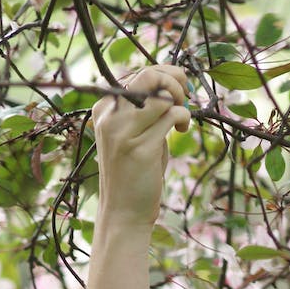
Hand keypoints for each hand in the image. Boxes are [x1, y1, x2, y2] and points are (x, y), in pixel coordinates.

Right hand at [91, 64, 190, 226]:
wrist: (123, 213)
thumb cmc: (133, 173)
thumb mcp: (133, 135)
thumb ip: (145, 110)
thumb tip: (170, 82)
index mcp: (104, 109)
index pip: (136, 75)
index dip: (162, 75)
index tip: (178, 90)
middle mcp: (110, 116)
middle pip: (147, 76)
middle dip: (173, 78)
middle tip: (185, 94)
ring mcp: (124, 132)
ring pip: (161, 93)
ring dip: (180, 99)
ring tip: (181, 119)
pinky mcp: (142, 148)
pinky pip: (172, 115)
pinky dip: (183, 117)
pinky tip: (181, 130)